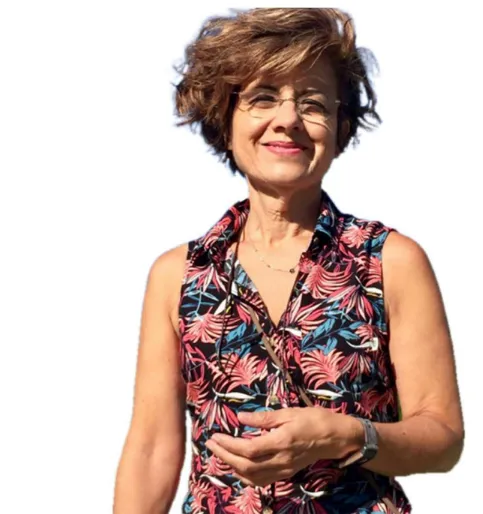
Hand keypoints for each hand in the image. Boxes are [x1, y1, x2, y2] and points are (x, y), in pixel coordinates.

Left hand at [205, 407, 362, 486]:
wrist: (335, 438)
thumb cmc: (313, 419)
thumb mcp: (289, 412)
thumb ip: (263, 417)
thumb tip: (240, 417)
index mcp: (280, 442)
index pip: (248, 449)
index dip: (228, 445)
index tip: (215, 435)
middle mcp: (280, 460)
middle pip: (246, 466)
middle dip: (224, 456)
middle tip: (211, 444)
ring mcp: (284, 470)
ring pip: (252, 477)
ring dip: (232, 466)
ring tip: (220, 453)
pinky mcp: (286, 473)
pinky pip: (261, 480)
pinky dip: (245, 475)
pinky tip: (238, 465)